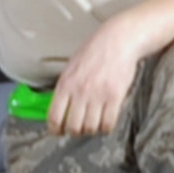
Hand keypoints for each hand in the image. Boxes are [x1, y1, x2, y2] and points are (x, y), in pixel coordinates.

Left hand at [49, 14, 154, 135]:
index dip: (55, 129)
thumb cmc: (95, 51)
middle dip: (76, 131)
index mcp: (65, 84)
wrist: (119, 40)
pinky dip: (107, 127)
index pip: (54, 116)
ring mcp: (98, 95)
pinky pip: (109, 123)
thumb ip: (66, 86)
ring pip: (91, 127)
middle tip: (80, 128)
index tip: (59, 132)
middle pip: (73, 126)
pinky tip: (107, 121)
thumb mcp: (72, 66)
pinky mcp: (115, 97)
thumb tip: (60, 107)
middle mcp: (80, 92)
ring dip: (92, 130)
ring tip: (95, 124)